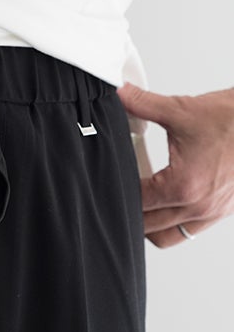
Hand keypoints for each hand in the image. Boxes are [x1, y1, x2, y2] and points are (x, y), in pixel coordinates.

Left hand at [116, 82, 233, 247]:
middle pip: (146, 226)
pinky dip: (172, 223)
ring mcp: (212, 213)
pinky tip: (165, 201)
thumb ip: (143, 104)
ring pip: (166, 236)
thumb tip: (120, 94)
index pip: (136, 201)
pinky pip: (188, 231)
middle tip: (118, 188)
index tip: (109, 177)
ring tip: (140, 201)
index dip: (116, 190)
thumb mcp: (182, 109)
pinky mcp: (222, 212)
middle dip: (128, 208)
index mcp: (184, 186)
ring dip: (149, 224)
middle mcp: (198, 206)